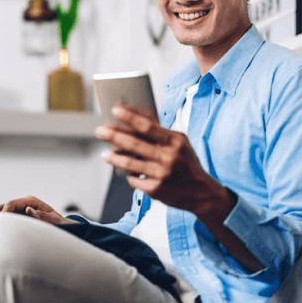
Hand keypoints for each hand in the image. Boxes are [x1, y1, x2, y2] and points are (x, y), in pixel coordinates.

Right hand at [0, 195, 79, 224]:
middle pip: (4, 206)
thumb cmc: (60, 224)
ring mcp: (21, 210)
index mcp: (31, 201)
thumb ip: (41, 216)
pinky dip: (3, 225)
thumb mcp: (54, 220)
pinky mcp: (20, 217)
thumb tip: (28, 210)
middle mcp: (24, 203)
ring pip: (3, 212)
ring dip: (0, 221)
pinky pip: (8, 219)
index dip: (4, 213)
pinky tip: (1, 234)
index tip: (1, 224)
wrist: (64, 226)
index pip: (11, 204)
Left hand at [95, 104, 229, 216]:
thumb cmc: (186, 163)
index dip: (129, 117)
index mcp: (175, 141)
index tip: (115, 109)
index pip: (147, 126)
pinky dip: (129, 175)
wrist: (201, 193)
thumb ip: (159, 132)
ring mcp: (161, 175)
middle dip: (113, 136)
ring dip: (114, 157)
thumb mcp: (180, 143)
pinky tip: (127, 172)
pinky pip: (133, 179)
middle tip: (100, 130)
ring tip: (105, 154)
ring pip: (129, 164)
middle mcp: (168, 157)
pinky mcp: (155, 190)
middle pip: (134, 144)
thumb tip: (134, 117)